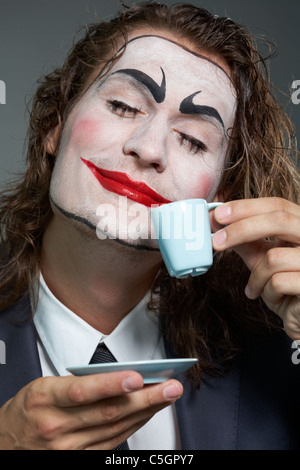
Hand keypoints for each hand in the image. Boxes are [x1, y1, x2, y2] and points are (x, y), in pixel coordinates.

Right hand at [0, 371, 182, 449]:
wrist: (6, 444)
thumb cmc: (27, 410)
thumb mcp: (42, 386)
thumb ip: (77, 383)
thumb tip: (119, 377)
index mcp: (45, 399)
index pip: (83, 391)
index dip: (112, 385)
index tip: (138, 376)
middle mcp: (56, 426)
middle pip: (108, 412)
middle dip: (144, 399)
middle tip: (170, 386)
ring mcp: (68, 449)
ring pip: (115, 428)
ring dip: (145, 412)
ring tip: (166, 396)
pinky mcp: (78, 460)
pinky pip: (112, 443)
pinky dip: (132, 426)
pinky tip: (147, 413)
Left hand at [212, 197, 299, 341]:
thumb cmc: (285, 286)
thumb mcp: (262, 258)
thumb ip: (245, 239)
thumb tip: (216, 222)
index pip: (278, 205)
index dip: (246, 207)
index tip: (218, 215)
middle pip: (279, 220)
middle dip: (241, 229)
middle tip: (216, 241)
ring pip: (274, 257)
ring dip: (256, 276)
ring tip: (254, 287)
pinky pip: (278, 282)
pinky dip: (265, 291)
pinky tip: (271, 297)